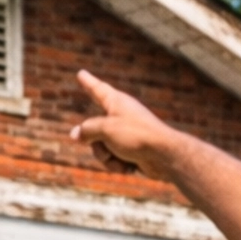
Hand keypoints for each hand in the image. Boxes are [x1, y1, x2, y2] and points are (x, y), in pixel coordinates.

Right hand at [71, 70, 185, 180]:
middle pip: (93, 129)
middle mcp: (121, 115)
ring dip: (106, 157)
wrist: (164, 156)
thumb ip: (87, 130)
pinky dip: (118, 165)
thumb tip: (76, 135)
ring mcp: (126, 134)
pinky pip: (113, 159)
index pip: (97, 89)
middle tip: (105, 144)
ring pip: (101, 147)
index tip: (81, 73)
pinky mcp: (132, 150)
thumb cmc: (136, 136)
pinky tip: (130, 166)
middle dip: (95, 143)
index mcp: (116, 102)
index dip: (87, 82)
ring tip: (121, 156)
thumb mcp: (105, 129)